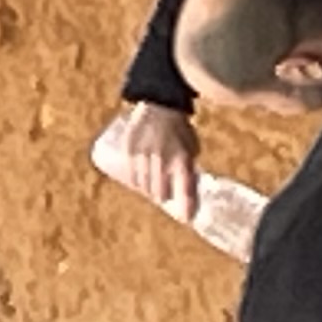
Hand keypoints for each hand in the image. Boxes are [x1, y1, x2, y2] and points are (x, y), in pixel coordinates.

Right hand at [95, 100, 202, 219]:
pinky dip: (136, 182)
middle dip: (164, 196)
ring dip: (149, 190)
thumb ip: (188, 163)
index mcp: (182, 159)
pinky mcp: (129, 152)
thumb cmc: (179, 125)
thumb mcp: (191, 144)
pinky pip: (131, 175)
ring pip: (144, 186)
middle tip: (166, 196)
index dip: (187, 207)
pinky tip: (138, 183)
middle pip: (160, 192)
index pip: (185, 190)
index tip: (187, 218)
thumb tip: (187, 185)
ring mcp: (144, 157)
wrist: (160, 102)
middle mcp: (162, 160)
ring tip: (152, 187)